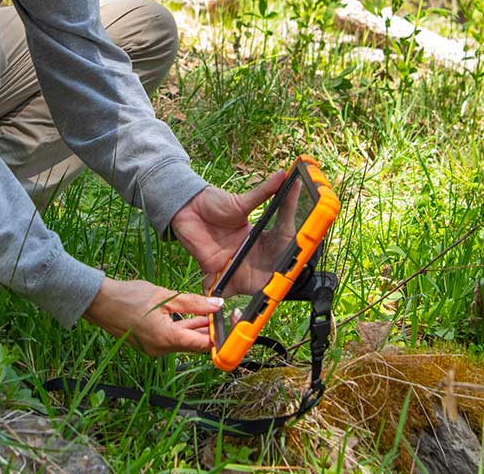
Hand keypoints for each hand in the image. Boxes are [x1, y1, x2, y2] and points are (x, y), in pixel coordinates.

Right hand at [82, 277, 219, 356]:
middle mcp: (161, 350)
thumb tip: (217, 305)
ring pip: (183, 341)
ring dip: (196, 328)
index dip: (219, 336)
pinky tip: (190, 316)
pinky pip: (172, 339)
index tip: (228, 323)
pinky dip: (182, 329)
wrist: (100, 302)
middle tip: (221, 314)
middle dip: (209, 330)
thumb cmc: (130, 296)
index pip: (203, 345)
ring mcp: (154, 349)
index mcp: (167, 339)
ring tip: (207, 312)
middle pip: (194, 344)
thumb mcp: (166, 296)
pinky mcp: (149, 344)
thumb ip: (194, 303)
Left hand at [171, 166, 290, 293]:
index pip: (278, 254)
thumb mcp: (242, 201)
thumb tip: (285, 174)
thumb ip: (264, 192)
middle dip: (272, 283)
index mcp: (258, 238)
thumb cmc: (216, 202)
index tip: (295, 272)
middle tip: (280, 289)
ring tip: (261, 300)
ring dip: (250, 293)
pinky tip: (227, 309)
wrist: (187, 205)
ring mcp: (229, 263)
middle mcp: (246, 253)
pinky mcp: (212, 269)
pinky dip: (219, 293)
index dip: (286, 264)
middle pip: (263, 273)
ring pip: (243, 284)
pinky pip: (217, 285)